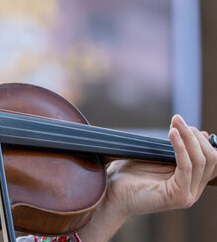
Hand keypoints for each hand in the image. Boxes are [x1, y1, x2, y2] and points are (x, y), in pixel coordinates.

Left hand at [77, 115, 216, 241]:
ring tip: (175, 122)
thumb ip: (171, 149)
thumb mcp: (153, 158)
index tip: (182, 123)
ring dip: (188, 137)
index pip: (210, 159)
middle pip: (210, 158)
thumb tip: (194, 132)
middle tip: (178, 121)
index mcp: (189, 182)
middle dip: (195, 136)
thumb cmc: (127, 176)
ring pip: (201, 160)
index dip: (200, 139)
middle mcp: (192, 190)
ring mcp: (187, 195)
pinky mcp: (178, 195)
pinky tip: (171, 133)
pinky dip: (181, 147)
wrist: (110, 195)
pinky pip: (186, 167)